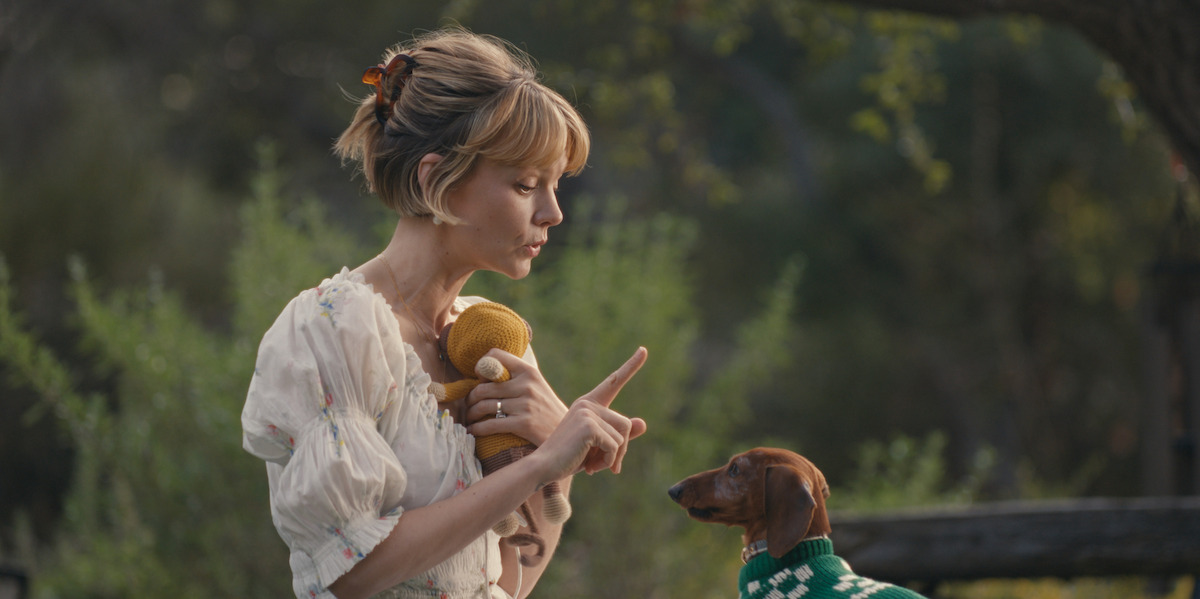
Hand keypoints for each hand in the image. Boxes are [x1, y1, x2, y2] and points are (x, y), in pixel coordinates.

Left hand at [464, 349, 567, 444]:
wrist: (570, 435)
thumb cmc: (546, 410)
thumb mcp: (536, 387)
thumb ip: (515, 378)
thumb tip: (484, 374)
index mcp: (528, 371)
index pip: (495, 355)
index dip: (481, 366)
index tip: (480, 380)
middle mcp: (526, 385)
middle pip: (483, 386)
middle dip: (471, 398)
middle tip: (469, 405)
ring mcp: (525, 404)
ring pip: (483, 406)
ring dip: (471, 414)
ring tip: (470, 419)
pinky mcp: (524, 424)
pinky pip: (490, 425)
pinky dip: (477, 429)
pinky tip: (474, 431)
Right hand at [529, 347, 647, 480]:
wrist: (543, 467)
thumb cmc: (569, 458)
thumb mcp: (597, 446)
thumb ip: (619, 435)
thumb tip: (644, 423)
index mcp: (588, 404)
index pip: (613, 382)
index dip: (631, 366)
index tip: (643, 350)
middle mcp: (587, 404)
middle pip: (626, 424)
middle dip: (619, 450)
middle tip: (605, 465)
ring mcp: (587, 413)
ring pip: (622, 438)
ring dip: (612, 458)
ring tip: (592, 466)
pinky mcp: (589, 426)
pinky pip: (614, 446)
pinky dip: (607, 461)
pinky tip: (590, 467)